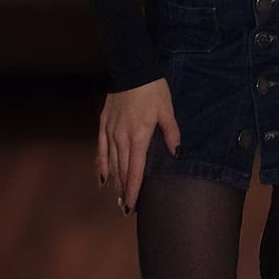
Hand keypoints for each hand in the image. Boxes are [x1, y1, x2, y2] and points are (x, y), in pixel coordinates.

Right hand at [96, 78, 179, 214]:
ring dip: (114, 182)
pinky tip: (102, 178)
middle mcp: (122, 138)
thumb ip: (171, 132)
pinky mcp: (104, 124)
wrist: (132, 69)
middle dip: (124, 190)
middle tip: (126, 209)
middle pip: (122, 170)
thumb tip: (177, 153)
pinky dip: (101, 165)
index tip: (131, 207)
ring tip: (116, 198)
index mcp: (139, 136)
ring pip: (111, 162)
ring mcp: (110, 131)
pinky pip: (101, 149)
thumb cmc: (153, 89)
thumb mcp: (167, 109)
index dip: (133, 190)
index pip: (135, 170)